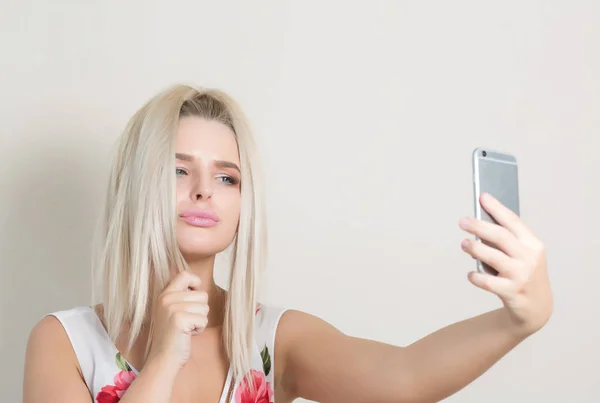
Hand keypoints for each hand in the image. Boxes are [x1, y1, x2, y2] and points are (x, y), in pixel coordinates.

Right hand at [146, 271, 208, 370]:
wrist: (163, 359)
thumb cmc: (173, 336)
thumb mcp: (173, 310)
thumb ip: (182, 296)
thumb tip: (199, 283)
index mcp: (165, 294)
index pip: (185, 275)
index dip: (196, 284)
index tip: (193, 299)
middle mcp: (166, 298)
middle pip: (202, 294)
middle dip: (200, 310)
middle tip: (186, 322)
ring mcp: (172, 308)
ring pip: (205, 307)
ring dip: (200, 320)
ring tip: (186, 328)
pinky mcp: (179, 319)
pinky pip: (204, 319)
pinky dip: (199, 329)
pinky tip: (187, 335)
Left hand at [459, 193, 552, 336]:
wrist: (538, 307)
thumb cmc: (524, 274)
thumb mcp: (523, 254)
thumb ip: (506, 241)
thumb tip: (479, 224)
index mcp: (533, 244)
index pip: (513, 221)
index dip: (496, 208)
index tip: (482, 197)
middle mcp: (529, 258)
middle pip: (501, 236)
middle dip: (479, 226)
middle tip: (462, 221)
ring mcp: (521, 275)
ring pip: (494, 257)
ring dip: (475, 248)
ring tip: (464, 244)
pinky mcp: (512, 292)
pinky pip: (487, 282)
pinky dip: (475, 276)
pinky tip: (471, 274)